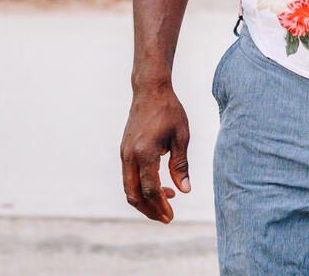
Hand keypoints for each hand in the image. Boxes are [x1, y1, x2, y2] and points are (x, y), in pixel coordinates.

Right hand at [120, 83, 191, 222]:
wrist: (150, 90)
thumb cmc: (169, 111)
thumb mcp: (181, 136)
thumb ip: (181, 165)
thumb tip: (185, 190)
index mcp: (145, 154)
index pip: (150, 190)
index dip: (160, 206)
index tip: (170, 217)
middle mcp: (129, 156)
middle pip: (134, 195)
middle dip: (149, 210)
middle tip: (166, 217)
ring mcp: (124, 154)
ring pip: (129, 188)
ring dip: (145, 199)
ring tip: (168, 199)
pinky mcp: (124, 151)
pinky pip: (129, 177)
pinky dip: (141, 187)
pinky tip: (160, 184)